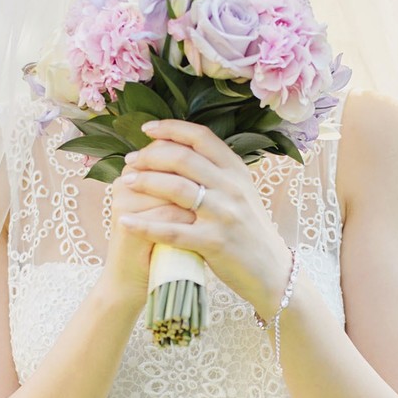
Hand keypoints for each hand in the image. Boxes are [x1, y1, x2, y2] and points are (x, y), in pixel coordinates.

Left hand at [118, 119, 292, 319]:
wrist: (272, 269)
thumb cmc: (249, 229)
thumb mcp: (241, 191)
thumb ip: (216, 171)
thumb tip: (178, 150)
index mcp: (236, 170)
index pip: (201, 137)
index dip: (171, 128)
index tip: (147, 129)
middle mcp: (232, 187)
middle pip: (183, 158)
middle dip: (150, 156)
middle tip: (130, 159)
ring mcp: (224, 214)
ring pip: (177, 189)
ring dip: (146, 182)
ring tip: (126, 182)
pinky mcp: (214, 243)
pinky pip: (172, 231)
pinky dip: (145, 226)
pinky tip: (126, 222)